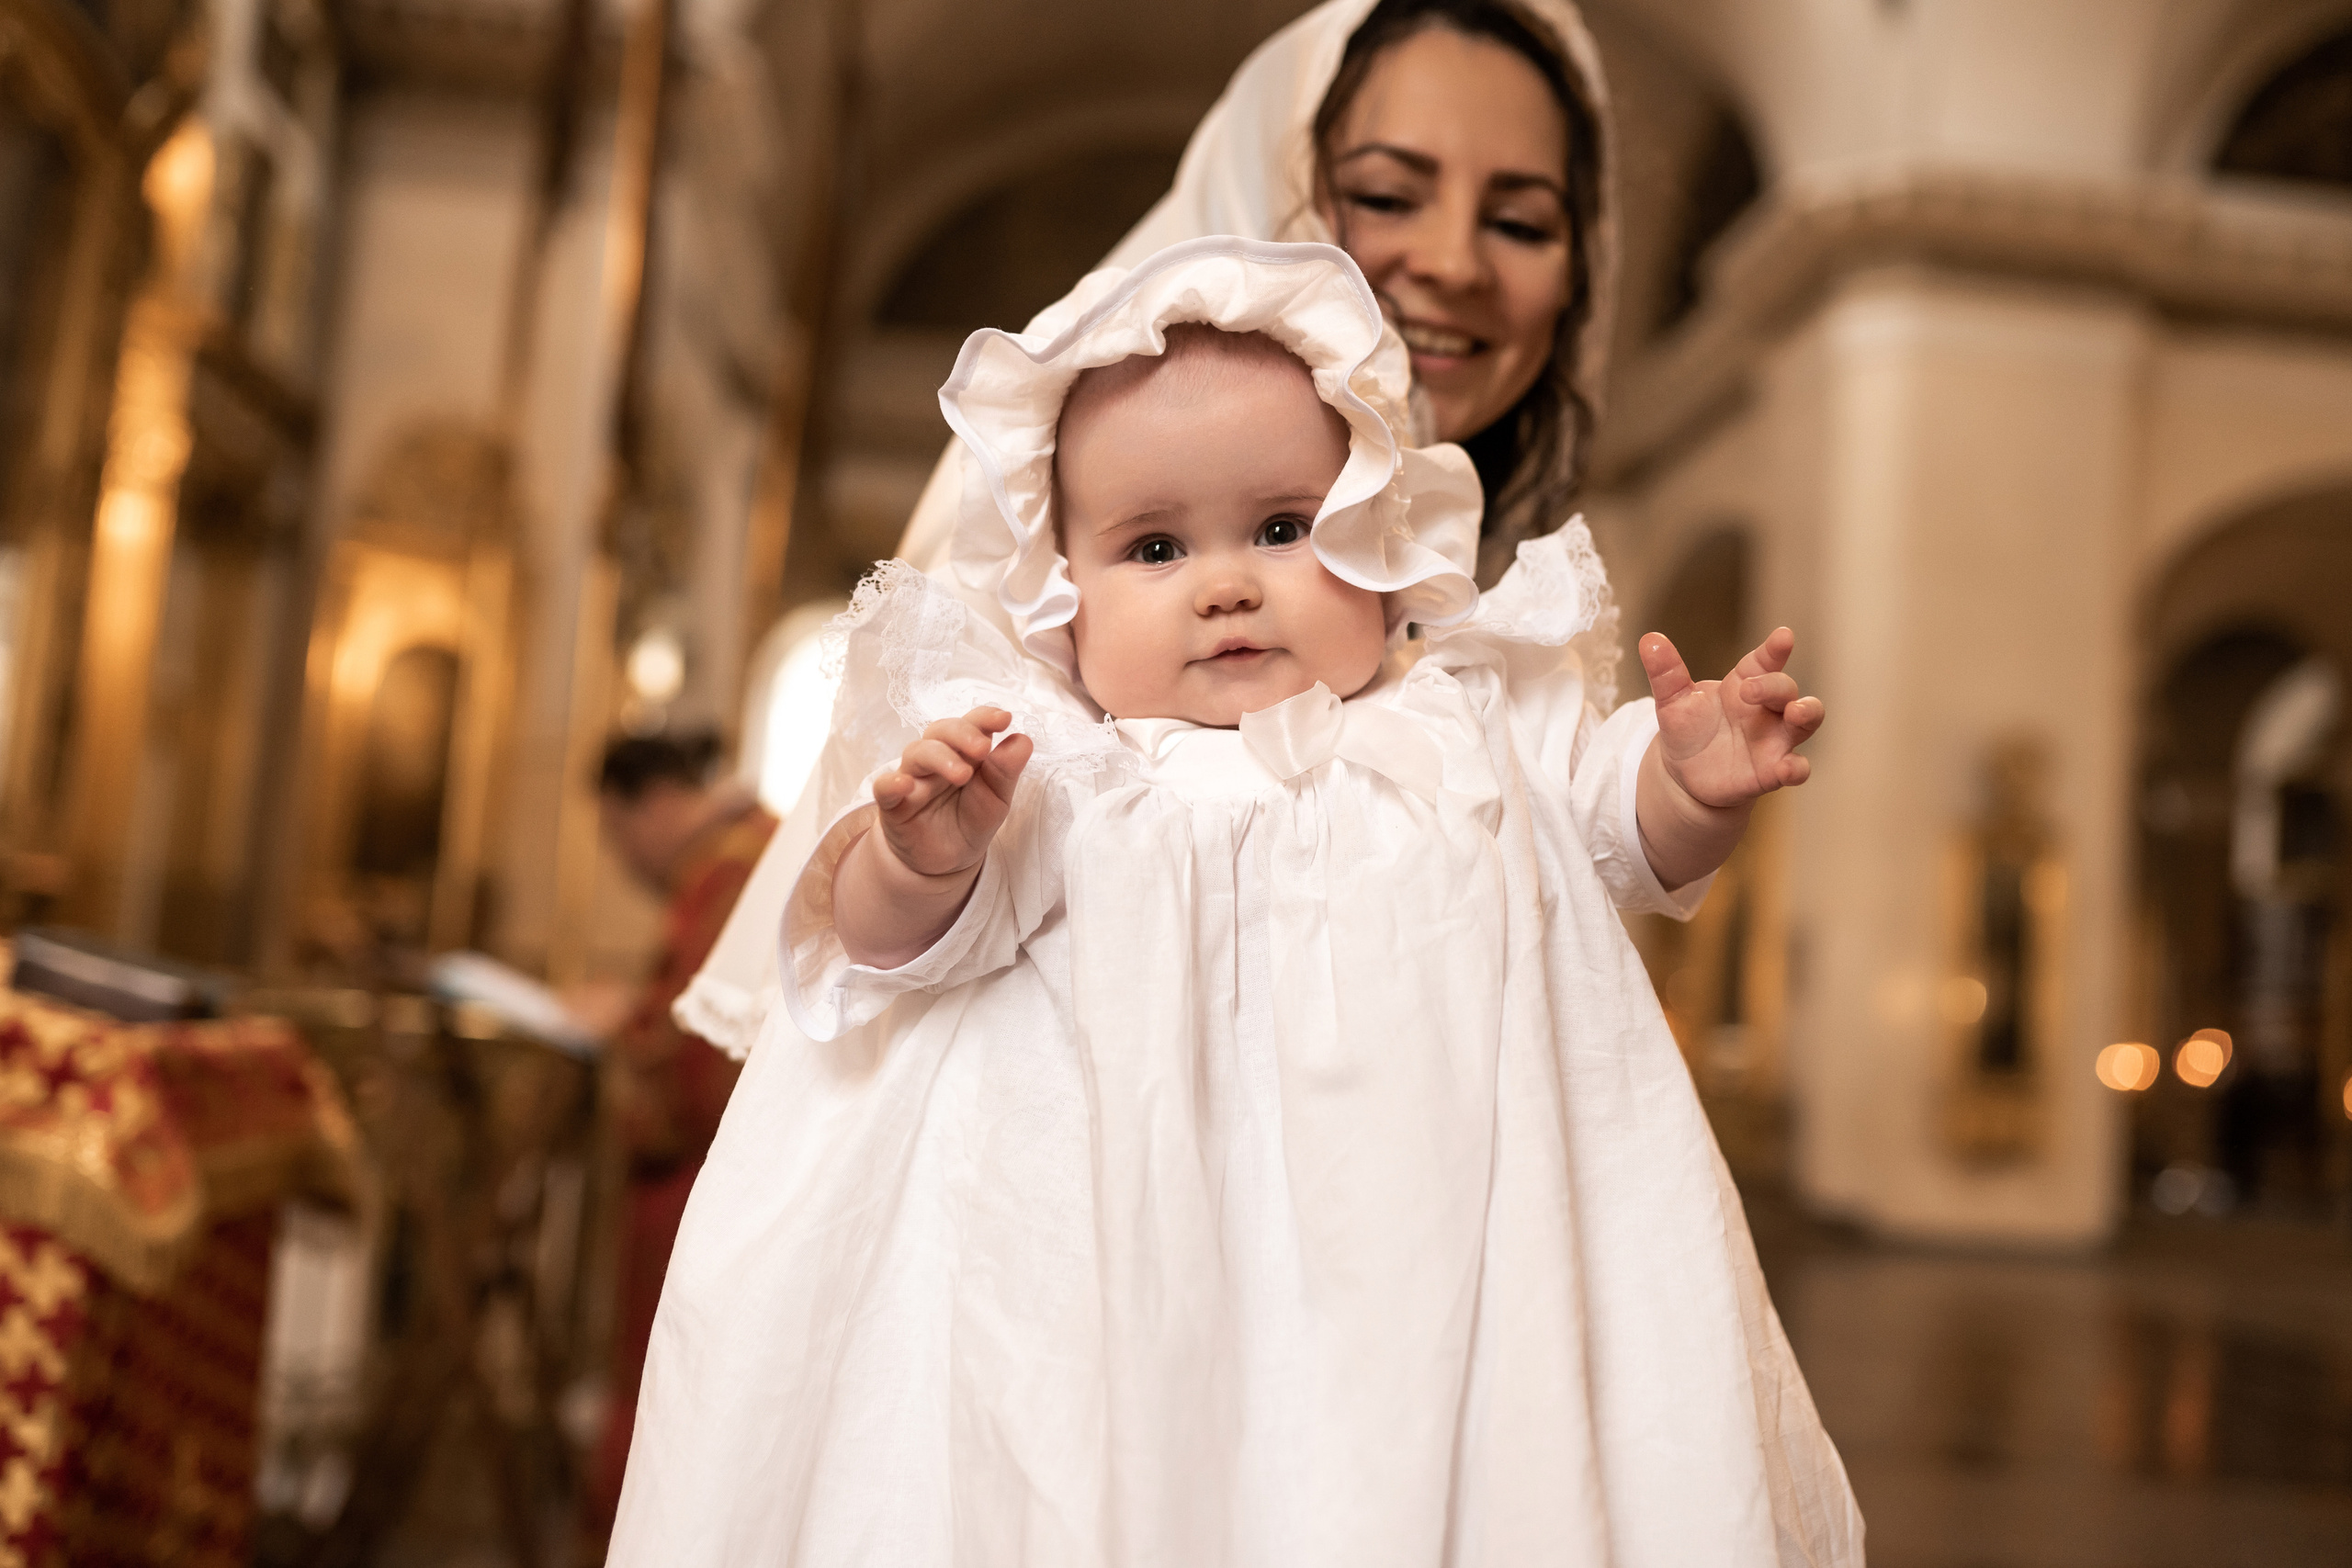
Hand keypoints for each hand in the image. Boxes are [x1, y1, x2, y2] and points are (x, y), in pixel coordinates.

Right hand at [870, 707, 1033, 879]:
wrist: (947, 860)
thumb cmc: (971, 820)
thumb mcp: (997, 799)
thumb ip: (1006, 771)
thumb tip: (1023, 740)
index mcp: (965, 751)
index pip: (971, 723)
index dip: (984, 717)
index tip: (1004, 719)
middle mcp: (937, 758)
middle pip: (941, 731)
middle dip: (962, 733)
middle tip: (982, 749)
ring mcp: (913, 778)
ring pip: (917, 753)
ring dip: (939, 757)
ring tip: (962, 775)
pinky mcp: (893, 803)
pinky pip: (885, 787)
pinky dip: (892, 783)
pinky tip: (906, 784)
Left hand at [1640, 626, 1822, 808]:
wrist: (1684, 775)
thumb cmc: (1687, 730)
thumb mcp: (1672, 702)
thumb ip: (1666, 673)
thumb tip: (1649, 639)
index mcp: (1745, 683)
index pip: (1765, 660)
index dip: (1775, 648)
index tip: (1783, 636)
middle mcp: (1767, 709)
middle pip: (1785, 689)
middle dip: (1772, 685)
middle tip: (1748, 690)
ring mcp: (1775, 739)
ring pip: (1807, 720)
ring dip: (1807, 713)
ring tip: (1796, 712)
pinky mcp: (1774, 770)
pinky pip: (1797, 768)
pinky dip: (1797, 768)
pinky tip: (1788, 768)